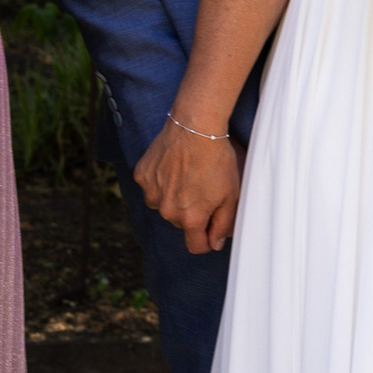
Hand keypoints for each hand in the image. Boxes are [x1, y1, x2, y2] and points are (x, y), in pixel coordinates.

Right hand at [133, 119, 242, 253]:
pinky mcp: (142, 175)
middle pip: (180, 223)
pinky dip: (160, 179)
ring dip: (173, 196)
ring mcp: (152, 192)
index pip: (195, 246)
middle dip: (191, 212)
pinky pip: (151, 186)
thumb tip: (214, 244)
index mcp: (190, 219)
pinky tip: (173, 165)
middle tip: (203, 187)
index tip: (210, 226)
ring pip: (164, 205)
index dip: (206, 238)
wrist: (196, 126)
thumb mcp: (230, 195)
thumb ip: (222, 225)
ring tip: (187, 174)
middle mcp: (167, 211)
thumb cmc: (217, 159)